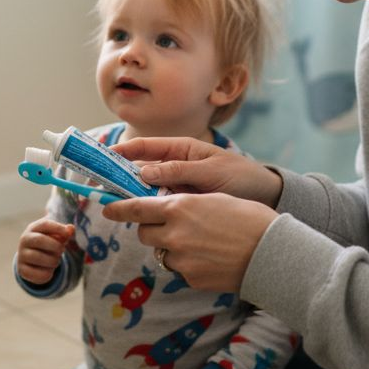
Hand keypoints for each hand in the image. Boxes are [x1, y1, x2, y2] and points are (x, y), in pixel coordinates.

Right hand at [16, 218, 73, 285]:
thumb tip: (71, 229)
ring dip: (54, 261)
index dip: (58, 228)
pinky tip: (49, 269)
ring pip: (39, 258)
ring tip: (56, 260)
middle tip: (62, 250)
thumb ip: (65, 232)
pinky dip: (49, 273)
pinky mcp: (23, 270)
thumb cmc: (48, 243)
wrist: (32, 259)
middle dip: (56, 246)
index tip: (68, 234)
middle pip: (40, 240)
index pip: (44, 224)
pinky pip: (40, 274)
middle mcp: (24, 240)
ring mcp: (21, 255)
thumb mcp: (57, 235)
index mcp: (33, 228)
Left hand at [102, 192, 275, 292]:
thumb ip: (186, 204)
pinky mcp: (191, 278)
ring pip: (162, 252)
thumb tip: (168, 209)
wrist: (271, 252)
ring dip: (172, 247)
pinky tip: (212, 259)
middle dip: (152, 228)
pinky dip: (190, 263)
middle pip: (144, 232)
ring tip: (201, 243)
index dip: (119, 208)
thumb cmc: (249, 218)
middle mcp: (174, 233)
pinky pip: (180, 269)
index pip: (136, 208)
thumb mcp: (214, 199)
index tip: (107, 208)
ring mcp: (181, 259)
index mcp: (179, 207)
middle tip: (170, 225)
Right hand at [113, 136, 283, 207]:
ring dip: (136, 199)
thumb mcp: (211, 172)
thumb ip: (179, 171)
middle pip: (140, 172)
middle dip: (121, 179)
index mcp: (182, 150)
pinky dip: (152, 212)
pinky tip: (144, 221)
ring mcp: (178, 187)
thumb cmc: (242, 177)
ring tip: (118, 208)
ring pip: (148, 192)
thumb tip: (143, 173)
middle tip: (102, 189)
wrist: (267, 198)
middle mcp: (176, 167)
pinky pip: (162, 207)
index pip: (145, 147)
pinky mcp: (184, 206)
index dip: (121, 151)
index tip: (101, 157)